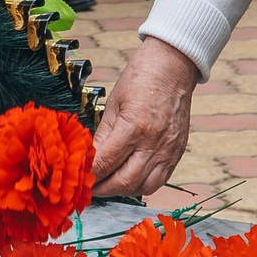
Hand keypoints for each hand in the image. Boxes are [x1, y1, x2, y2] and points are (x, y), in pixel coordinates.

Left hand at [92, 37, 201, 197]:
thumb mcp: (114, 103)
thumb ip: (103, 134)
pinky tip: (130, 178)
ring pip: (143, 187)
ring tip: (109, 184)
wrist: (173, 66)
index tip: (79, 179)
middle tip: (90, 188)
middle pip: (124, 182)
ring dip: (122, 190)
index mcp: (134, 127)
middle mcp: (154, 143)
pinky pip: (160, 180)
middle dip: (103, 189)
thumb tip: (90, 157)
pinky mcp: (178, 153)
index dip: (90, 174)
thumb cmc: (142, 78)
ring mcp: (168, 150)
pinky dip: (142, 185)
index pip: (106, 163)